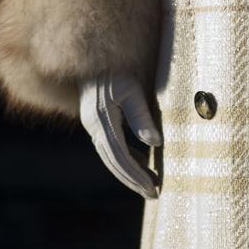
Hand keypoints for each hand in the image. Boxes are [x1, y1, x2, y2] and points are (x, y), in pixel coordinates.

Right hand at [79, 70, 162, 199]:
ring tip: (150, 183)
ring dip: (130, 171)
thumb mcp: (132, 89)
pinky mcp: (97, 120)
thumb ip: (141, 116)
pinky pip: (111, 146)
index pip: (119, 156)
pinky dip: (127, 156)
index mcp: (101, 120)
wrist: (95, 54)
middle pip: (113, 162)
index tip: (153, 188)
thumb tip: (155, 143)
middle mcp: (93, 126)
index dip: (136, 175)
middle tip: (154, 195)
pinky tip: (144, 161)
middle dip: (133, 180)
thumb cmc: (117, 68)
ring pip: (111, 157)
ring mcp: (92, 124)